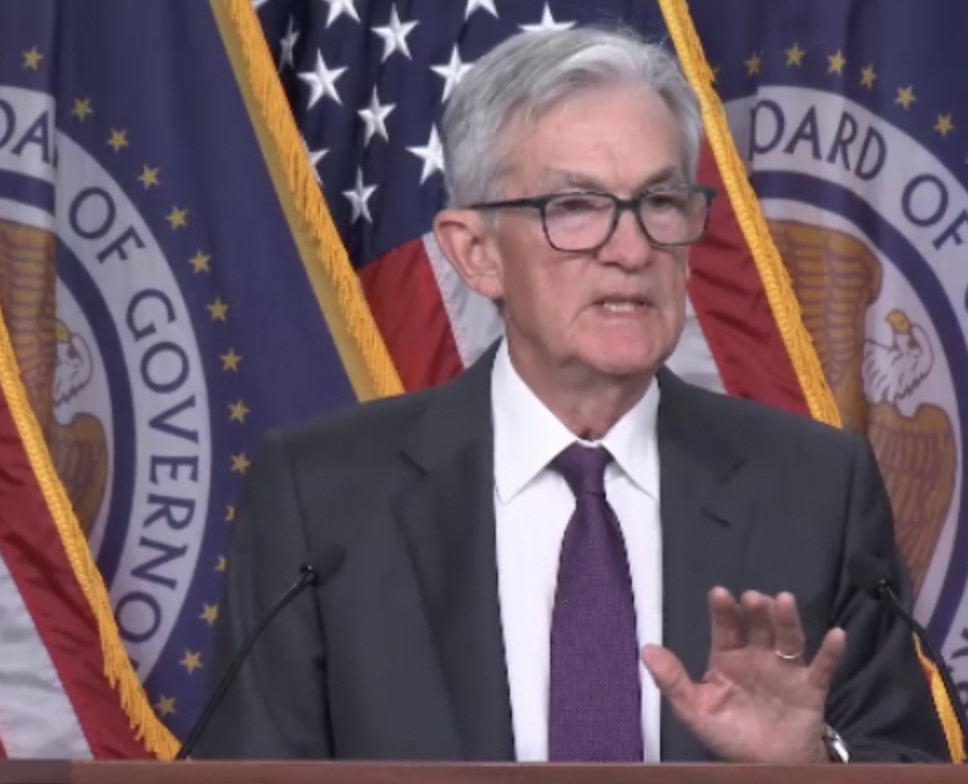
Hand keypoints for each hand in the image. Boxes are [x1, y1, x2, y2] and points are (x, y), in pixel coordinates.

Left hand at [642, 588, 845, 763]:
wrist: (766, 766)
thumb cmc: (728, 733)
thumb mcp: (694, 710)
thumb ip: (672, 681)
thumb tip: (646, 649)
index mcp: (728, 657)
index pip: (725, 627)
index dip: (723, 610)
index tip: (719, 594)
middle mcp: (758, 656)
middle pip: (759, 626)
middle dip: (756, 610)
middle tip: (752, 597)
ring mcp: (786, 670)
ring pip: (789, 638)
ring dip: (787, 620)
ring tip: (784, 601)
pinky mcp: (810, 689)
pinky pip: (823, 668)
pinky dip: (831, 652)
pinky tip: (837, 635)